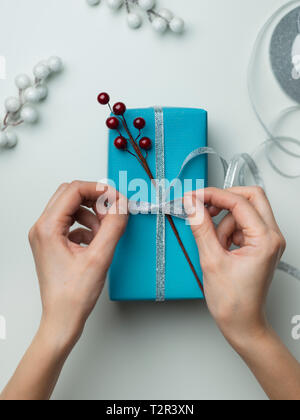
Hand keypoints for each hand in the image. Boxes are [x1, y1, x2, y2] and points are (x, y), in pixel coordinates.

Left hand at [29, 181, 127, 349]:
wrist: (63, 319)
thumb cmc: (72, 296)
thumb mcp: (100, 257)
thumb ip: (113, 226)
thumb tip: (121, 205)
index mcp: (48, 228)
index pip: (74, 190)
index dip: (99, 189)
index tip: (117, 197)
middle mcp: (43, 228)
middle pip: (70, 195)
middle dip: (95, 199)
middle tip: (113, 210)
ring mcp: (46, 236)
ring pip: (72, 208)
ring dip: (92, 214)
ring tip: (106, 230)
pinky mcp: (53, 244)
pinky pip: (72, 224)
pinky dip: (88, 227)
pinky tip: (98, 242)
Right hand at [184, 187, 285, 348]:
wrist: (242, 323)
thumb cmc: (234, 302)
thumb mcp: (211, 261)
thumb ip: (201, 228)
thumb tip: (193, 205)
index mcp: (265, 239)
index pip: (239, 202)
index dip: (213, 195)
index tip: (194, 197)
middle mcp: (271, 237)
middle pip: (251, 198)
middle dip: (224, 199)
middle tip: (203, 207)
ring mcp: (266, 240)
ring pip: (243, 212)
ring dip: (223, 222)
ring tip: (214, 247)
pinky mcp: (259, 245)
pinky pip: (241, 225)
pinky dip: (226, 231)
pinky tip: (219, 249)